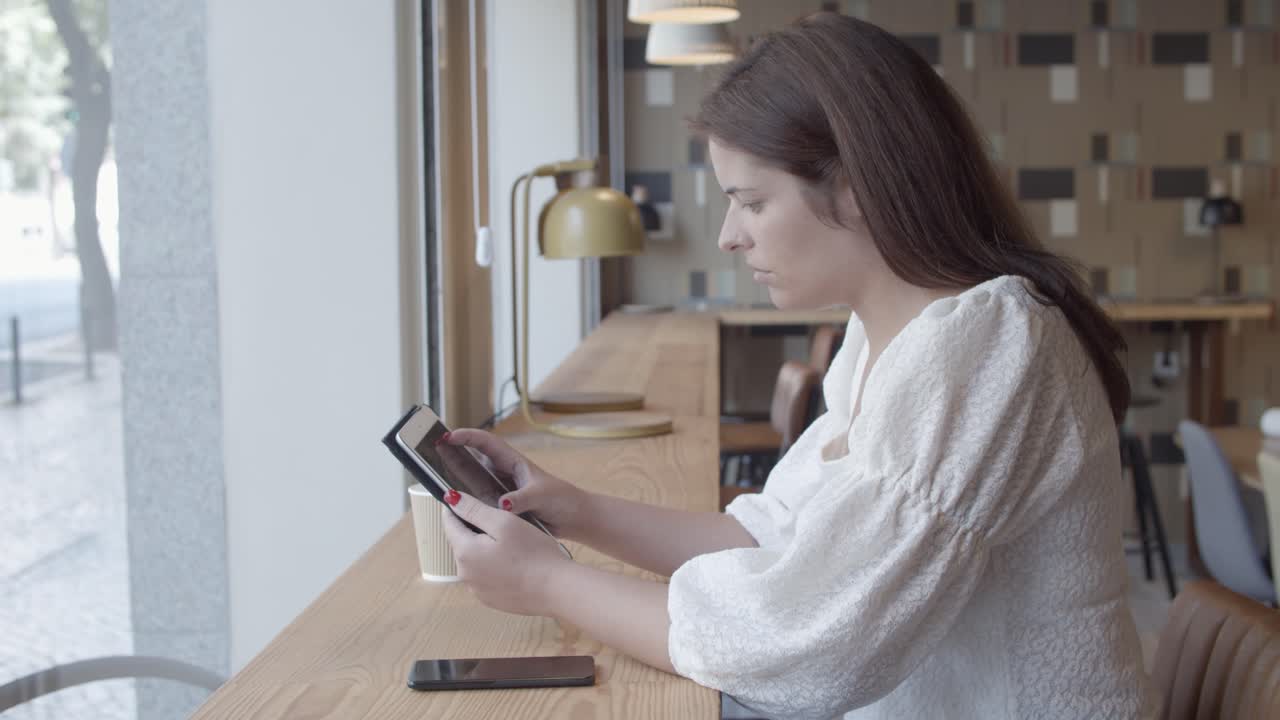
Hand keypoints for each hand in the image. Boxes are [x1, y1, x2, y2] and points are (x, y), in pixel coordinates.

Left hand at [441, 489, 573, 616]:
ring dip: (483, 549)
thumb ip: (474, 510)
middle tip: (500, 521)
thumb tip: (451, 498)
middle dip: (474, 529)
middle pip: (461, 542)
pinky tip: (513, 563)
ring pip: (473, 560)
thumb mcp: (504, 522)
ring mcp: (476, 590)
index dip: (457, 508)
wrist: (557, 590)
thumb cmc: (533, 552)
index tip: (470, 499)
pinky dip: (493, 567)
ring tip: (510, 543)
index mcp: (464, 551)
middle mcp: (464, 574)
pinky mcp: (490, 600)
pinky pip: (484, 576)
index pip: (449, 523)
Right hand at [444, 428, 589, 538]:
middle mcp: (505, 473)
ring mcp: (502, 489)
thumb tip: (502, 504)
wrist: (574, 518)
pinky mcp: (502, 506)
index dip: (467, 437)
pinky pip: (479, 500)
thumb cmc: (562, 499)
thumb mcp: (542, 495)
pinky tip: (453, 505)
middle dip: (453, 452)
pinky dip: (467, 501)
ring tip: (435, 474)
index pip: (486, 443)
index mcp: (514, 462)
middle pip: (474, 459)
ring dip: (456, 477)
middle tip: (431, 450)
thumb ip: (522, 499)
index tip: (448, 436)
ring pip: (473, 481)